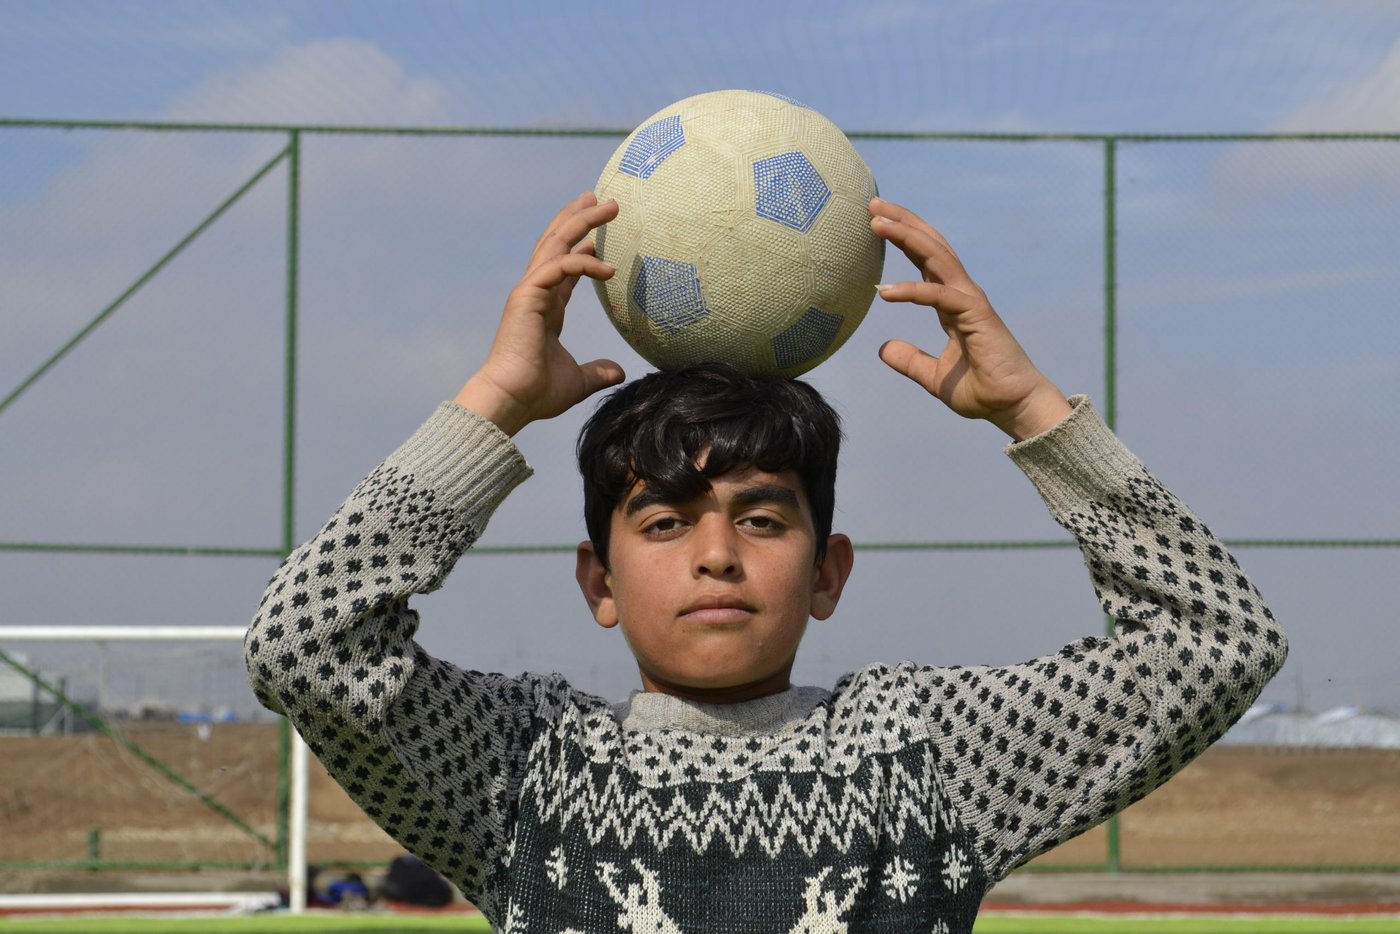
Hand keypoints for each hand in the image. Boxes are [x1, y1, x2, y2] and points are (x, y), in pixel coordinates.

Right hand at [455, 193, 624, 434]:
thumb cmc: (537, 393)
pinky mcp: (527, 295)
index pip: (564, 266)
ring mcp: (530, 291)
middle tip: (602, 199)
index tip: (600, 234)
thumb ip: (597, 372)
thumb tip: (619, 372)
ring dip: (583, 221)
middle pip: (557, 243)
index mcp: (545, 307)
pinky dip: (583, 262)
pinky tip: (608, 267)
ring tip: (609, 206)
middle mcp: (536, 293)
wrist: (512, 400)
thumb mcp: (577, 380)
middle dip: (579, 218)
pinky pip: (558, 267)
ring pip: (556, 243)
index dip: (582, 248)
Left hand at [869, 197, 1070, 440]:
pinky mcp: (976, 315)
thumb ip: (910, 361)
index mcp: (951, 303)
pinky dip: (912, 290)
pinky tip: (885, 292)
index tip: (875, 220)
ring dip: (906, 237)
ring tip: (876, 222)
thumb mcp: (934, 377)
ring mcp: (970, 301)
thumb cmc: (982, 391)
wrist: (1013, 407)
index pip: (925, 260)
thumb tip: (883, 350)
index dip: (902, 238)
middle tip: (872, 203)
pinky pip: (939, 296)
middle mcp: (961, 294)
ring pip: (936, 257)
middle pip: (930, 246)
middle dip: (902, 222)